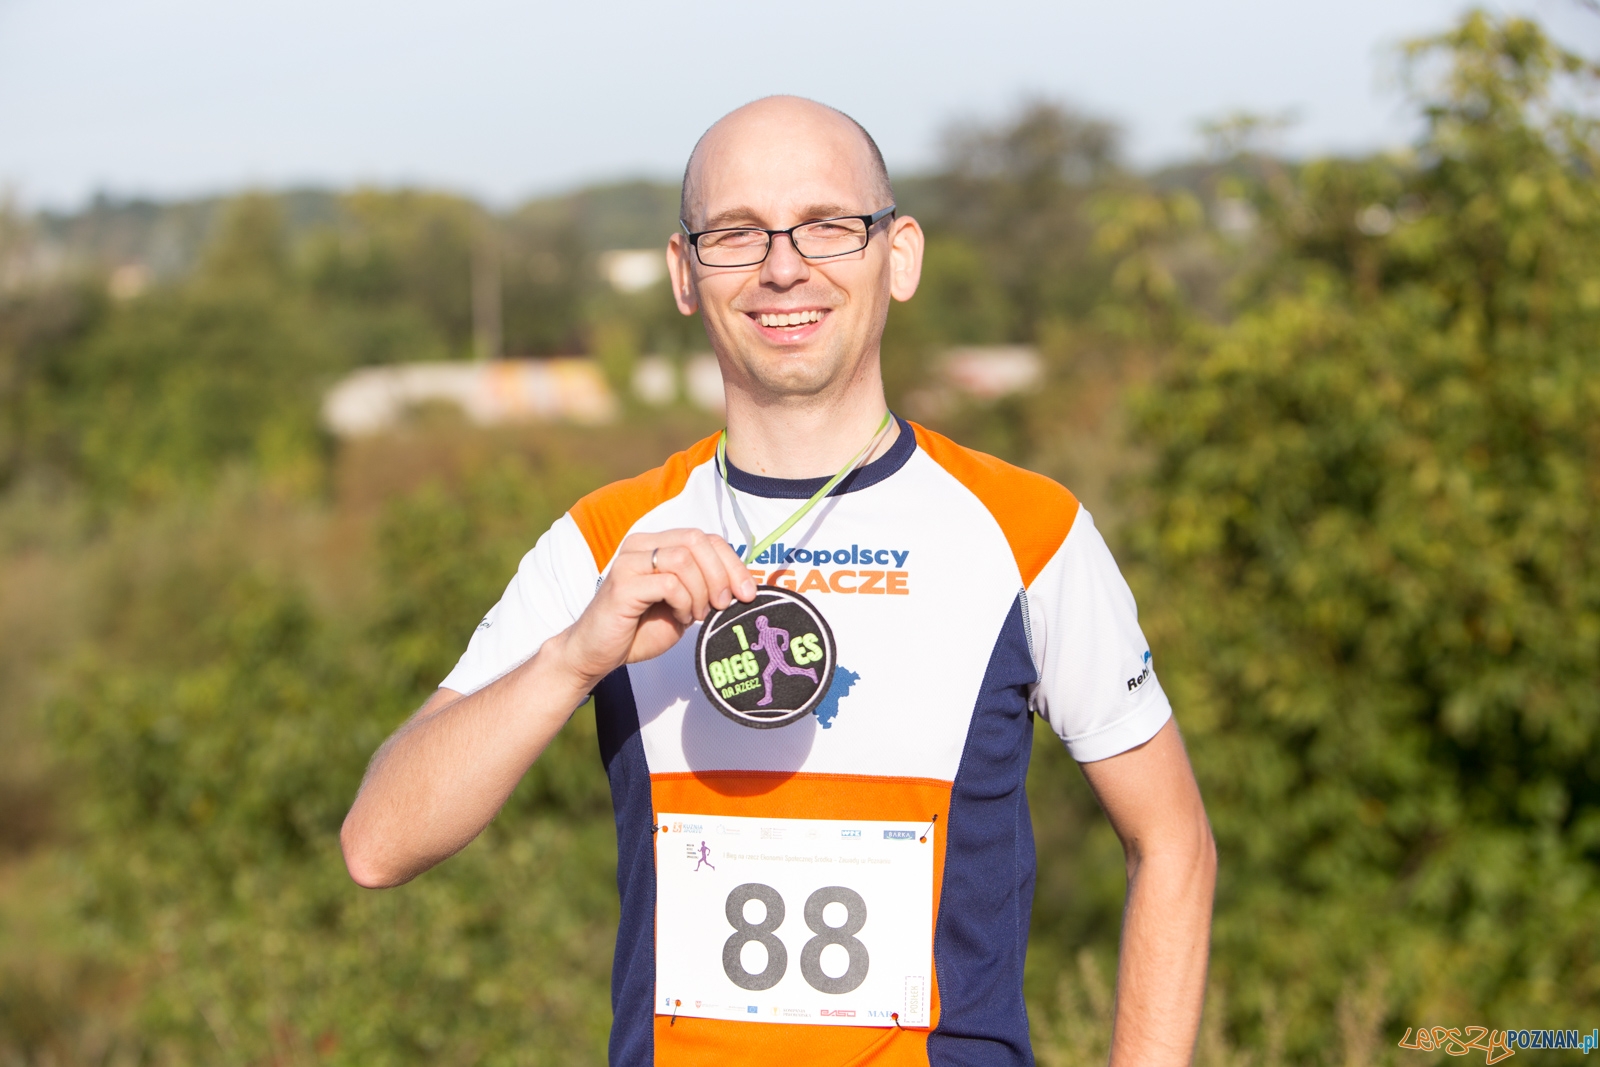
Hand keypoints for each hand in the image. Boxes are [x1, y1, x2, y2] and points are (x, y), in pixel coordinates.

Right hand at [556, 529, 756, 686]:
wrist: (597, 654)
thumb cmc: (638, 630)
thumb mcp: (683, 605)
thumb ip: (705, 588)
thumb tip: (742, 585)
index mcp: (656, 544)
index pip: (705, 538)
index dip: (732, 563)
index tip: (747, 593)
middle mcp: (641, 545)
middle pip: (697, 540)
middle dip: (721, 574)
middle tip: (723, 604)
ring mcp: (629, 561)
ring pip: (684, 559)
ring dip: (700, 591)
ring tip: (695, 614)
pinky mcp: (623, 583)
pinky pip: (669, 583)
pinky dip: (684, 603)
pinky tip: (679, 618)